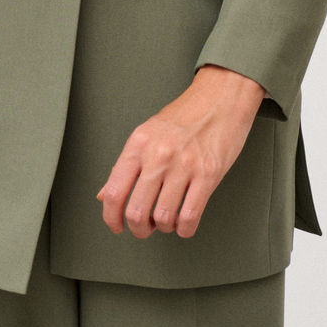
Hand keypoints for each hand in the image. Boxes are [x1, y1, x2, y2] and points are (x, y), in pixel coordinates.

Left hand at [95, 65, 265, 238]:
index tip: (116, 226)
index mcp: (139, 143)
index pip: (115, 191)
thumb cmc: (186, 115)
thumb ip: (127, 165)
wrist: (221, 97)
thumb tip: (105, 194)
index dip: (111, 217)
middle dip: (139, 229)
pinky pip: (190, 216)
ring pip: (164, 218)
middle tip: (144, 228)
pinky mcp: (208, 174)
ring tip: (167, 220)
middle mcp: (159, 154)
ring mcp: (184, 164)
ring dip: (164, 227)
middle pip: (137, 211)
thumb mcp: (148, 133)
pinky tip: (184, 222)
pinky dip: (184, 229)